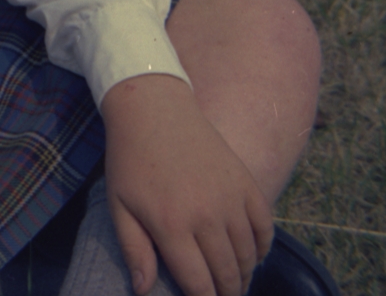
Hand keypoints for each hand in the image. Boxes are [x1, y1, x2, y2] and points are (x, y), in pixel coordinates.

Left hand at [100, 73, 273, 295]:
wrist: (153, 109)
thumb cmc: (130, 159)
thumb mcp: (120, 204)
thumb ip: (134, 250)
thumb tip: (143, 291)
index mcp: (171, 225)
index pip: (199, 285)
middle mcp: (206, 216)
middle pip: (227, 275)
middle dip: (226, 293)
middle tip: (221, 295)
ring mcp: (230, 199)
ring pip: (249, 256)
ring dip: (243, 275)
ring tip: (233, 282)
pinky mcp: (246, 183)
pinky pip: (265, 229)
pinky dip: (262, 248)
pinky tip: (251, 256)